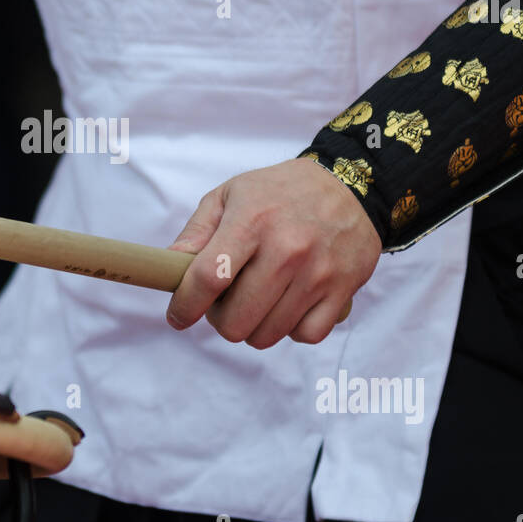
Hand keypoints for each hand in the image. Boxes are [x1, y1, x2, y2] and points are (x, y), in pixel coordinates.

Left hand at [166, 157, 381, 347]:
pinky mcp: (343, 290)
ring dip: (254, 325)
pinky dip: (291, 328)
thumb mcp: (231, 195)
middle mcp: (287, 250)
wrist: (351, 186)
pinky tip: (288, 305)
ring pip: (267, 335)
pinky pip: (305, 335)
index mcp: (252, 221)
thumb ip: (197, 232)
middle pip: (236, 321)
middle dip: (221, 318)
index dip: (185, 306)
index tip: (178, 316)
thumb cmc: (281, 192)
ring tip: (257, 299)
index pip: (209, 278)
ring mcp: (318, 273)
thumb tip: (170, 266)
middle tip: (226, 301)